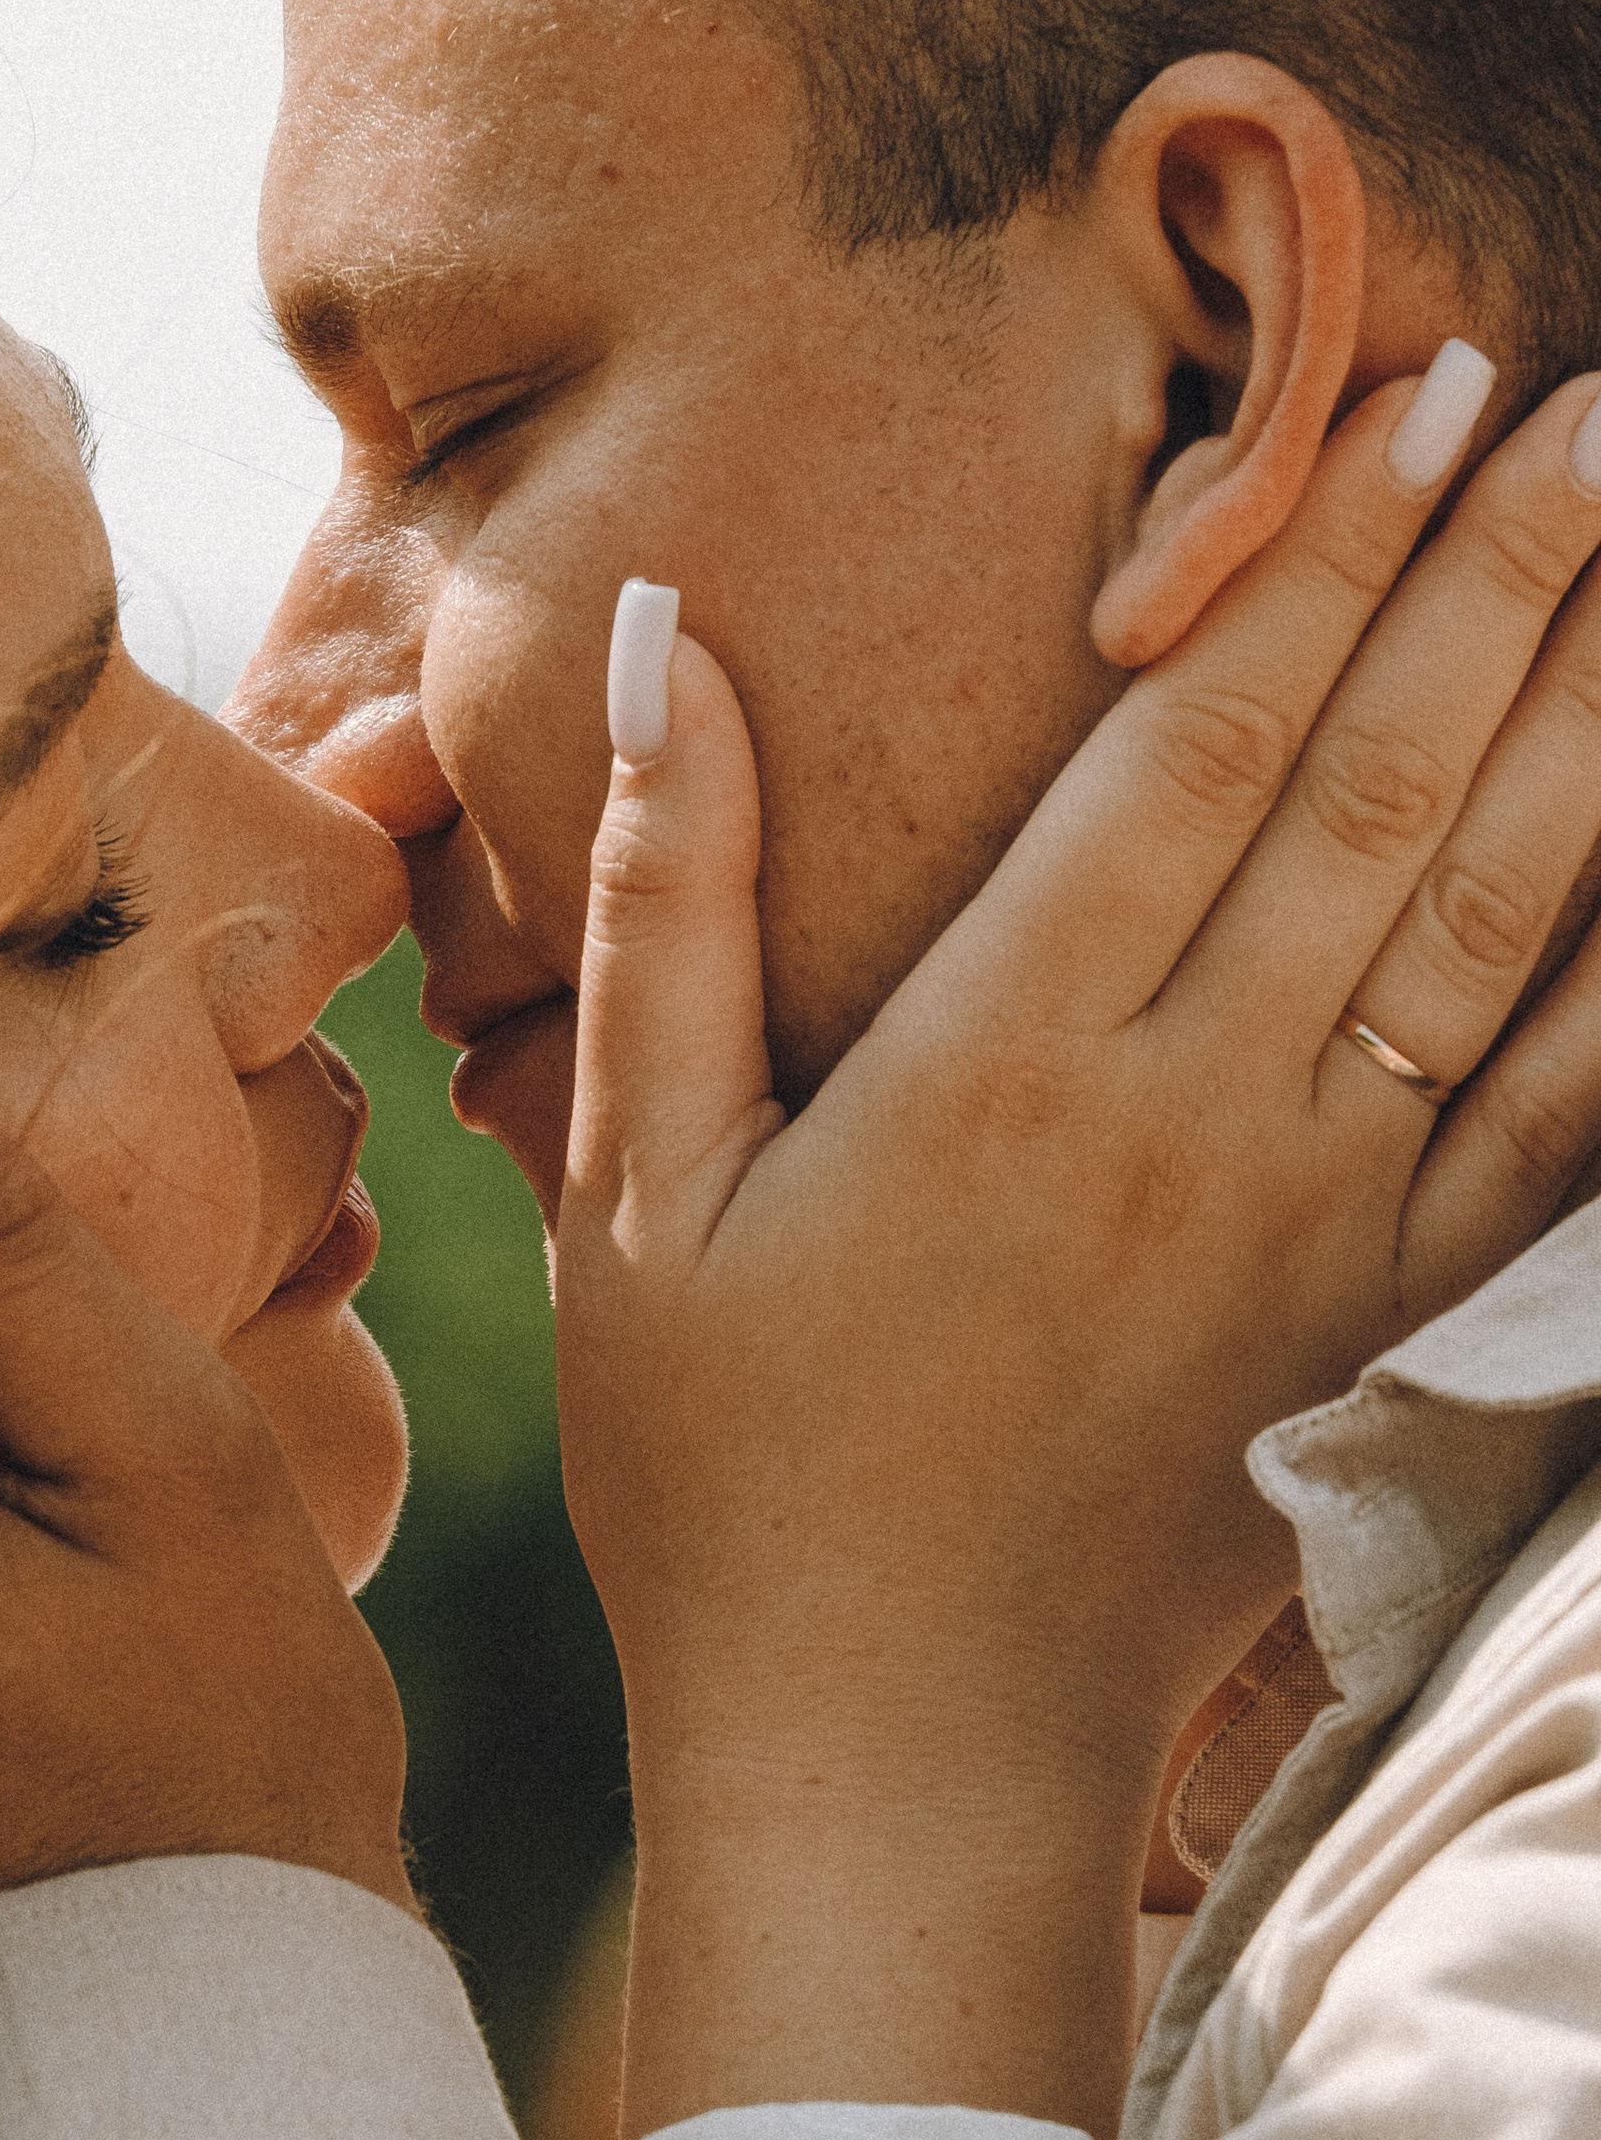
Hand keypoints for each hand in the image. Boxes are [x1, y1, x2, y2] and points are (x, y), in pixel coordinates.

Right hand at [556, 362, 1600, 2139]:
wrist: (890, 1754)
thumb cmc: (726, 1468)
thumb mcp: (636, 1185)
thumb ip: (667, 900)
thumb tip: (664, 641)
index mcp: (1002, 1066)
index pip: (1204, 746)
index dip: (1323, 552)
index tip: (1427, 384)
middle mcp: (1193, 1120)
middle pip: (1393, 791)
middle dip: (1517, 575)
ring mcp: (1315, 1223)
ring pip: (1504, 927)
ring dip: (1598, 723)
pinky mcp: (1376, 1312)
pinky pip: (1554, 1120)